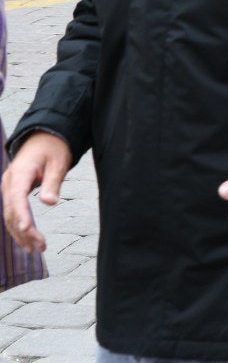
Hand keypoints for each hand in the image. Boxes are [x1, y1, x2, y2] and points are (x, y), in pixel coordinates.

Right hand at [2, 132, 70, 252]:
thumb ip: (52, 183)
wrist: (44, 137)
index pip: (17, 198)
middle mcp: (9, 182)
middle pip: (12, 212)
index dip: (22, 215)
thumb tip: (49, 203)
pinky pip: (13, 212)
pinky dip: (20, 226)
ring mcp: (9, 188)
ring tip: (36, 249)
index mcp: (20, 173)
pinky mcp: (13, 192)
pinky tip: (28, 240)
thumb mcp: (58, 162)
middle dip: (24, 231)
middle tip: (40, 247)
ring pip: (10, 216)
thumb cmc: (53, 148)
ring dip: (21, 233)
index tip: (28, 230)